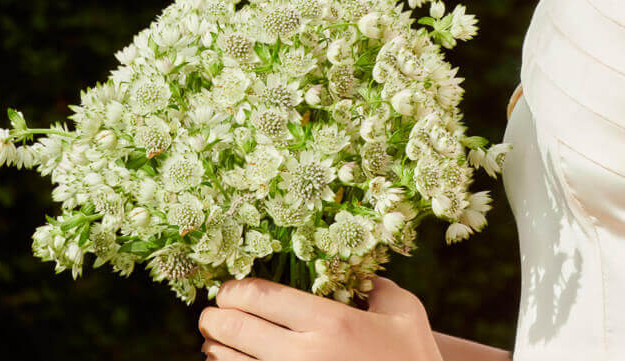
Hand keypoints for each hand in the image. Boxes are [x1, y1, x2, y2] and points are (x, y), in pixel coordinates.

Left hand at [199, 274, 443, 360]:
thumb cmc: (413, 359)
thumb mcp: (404, 312)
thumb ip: (377, 285)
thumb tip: (355, 272)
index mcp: (330, 322)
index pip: (262, 296)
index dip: (236, 289)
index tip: (229, 288)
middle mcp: (303, 355)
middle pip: (237, 330)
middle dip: (215, 318)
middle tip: (211, 312)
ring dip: (216, 350)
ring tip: (214, 341)